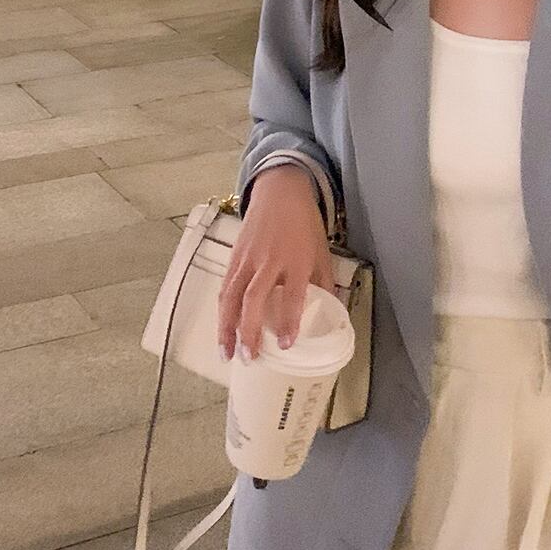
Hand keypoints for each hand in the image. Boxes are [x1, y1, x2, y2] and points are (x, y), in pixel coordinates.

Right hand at [217, 166, 335, 363]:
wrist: (280, 193)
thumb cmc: (304, 224)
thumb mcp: (321, 252)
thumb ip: (323, 283)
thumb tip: (329, 314)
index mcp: (296, 260)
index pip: (292, 295)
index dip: (288, 321)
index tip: (285, 344)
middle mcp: (269, 260)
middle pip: (254, 298)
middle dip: (249, 330)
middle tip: (250, 356)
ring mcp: (248, 259)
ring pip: (232, 296)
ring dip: (227, 327)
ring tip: (227, 354)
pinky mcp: (234, 258)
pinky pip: (225, 288)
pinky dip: (222, 312)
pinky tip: (222, 331)